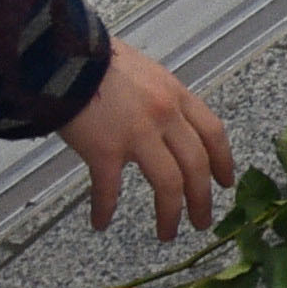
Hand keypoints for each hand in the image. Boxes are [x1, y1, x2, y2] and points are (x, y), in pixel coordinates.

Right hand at [59, 47, 232, 239]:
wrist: (62, 54)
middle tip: (202, 220)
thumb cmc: (96, 59)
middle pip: (196, 166)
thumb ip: (158, 96)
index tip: (225, 181)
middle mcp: (164, 115)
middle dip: (202, 199)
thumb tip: (164, 119)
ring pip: (169, 184)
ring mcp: (137, 134)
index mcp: (176, 95)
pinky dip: (105, 209)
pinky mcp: (104, 150)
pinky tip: (100, 222)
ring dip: (170, 214)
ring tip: (167, 233)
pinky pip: (109, 189)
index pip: (213, 132)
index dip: (223, 161)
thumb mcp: (143, 71)